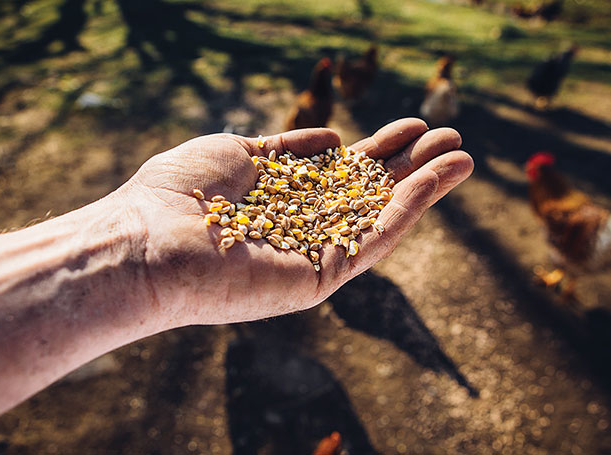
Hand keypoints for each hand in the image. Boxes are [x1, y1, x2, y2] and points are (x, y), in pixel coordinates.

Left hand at [120, 118, 472, 325]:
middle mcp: (303, 229)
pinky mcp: (319, 279)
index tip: (411, 127)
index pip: (342, 173)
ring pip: (381, 218)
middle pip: (369, 194)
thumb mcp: (239, 153)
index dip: (379, 149)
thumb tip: (336, 139)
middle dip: (411, 166)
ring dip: (424, 188)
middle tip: (452, 137)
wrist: (147, 239)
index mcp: (283, 199)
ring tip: (463, 156)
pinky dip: (407, 211)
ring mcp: (314, 256)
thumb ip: (289, 148)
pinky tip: (436, 181)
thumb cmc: (180, 192)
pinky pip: (372, 241)